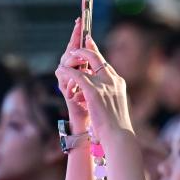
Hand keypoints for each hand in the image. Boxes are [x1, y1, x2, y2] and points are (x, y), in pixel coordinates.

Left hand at [56, 21, 132, 145]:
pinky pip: (77, 75)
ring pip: (86, 62)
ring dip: (73, 60)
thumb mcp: (113, 107)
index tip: (89, 43)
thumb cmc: (116, 128)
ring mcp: (104, 84)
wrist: (119, 136)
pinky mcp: (94, 91)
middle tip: (74, 47)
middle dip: (84, 49)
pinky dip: (68, 71)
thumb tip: (98, 98)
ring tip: (63, 62)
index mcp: (118, 83)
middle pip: (97, 57)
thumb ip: (106, 97)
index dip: (95, 53)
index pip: (105, 63)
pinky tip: (61, 70)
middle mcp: (113, 80)